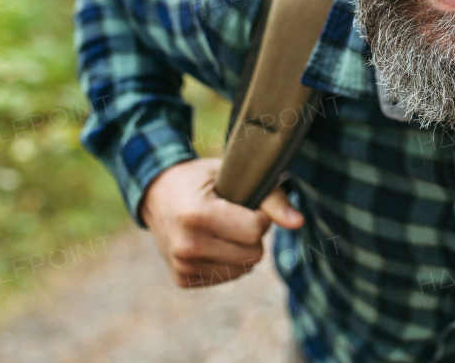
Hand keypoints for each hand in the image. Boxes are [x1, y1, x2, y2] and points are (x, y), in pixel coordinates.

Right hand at [140, 157, 303, 288]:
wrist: (155, 192)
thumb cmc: (199, 178)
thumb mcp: (231, 174)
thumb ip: (270, 197)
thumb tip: (299, 222)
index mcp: (197, 216)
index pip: (255, 230)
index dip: (259, 214)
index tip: (245, 201)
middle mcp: (187, 246)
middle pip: (253, 254)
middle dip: (253, 233)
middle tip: (233, 214)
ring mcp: (182, 266)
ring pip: (244, 268)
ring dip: (242, 248)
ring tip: (221, 226)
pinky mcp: (183, 279)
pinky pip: (228, 275)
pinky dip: (227, 259)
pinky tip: (211, 240)